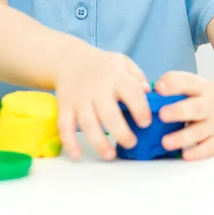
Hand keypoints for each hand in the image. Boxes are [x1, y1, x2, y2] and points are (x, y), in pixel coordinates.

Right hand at [54, 43, 151, 159]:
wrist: (71, 59)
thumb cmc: (103, 65)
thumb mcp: (124, 63)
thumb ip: (138, 77)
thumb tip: (149, 93)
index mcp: (115, 77)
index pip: (131, 92)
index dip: (140, 109)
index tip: (145, 122)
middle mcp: (97, 88)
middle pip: (109, 113)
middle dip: (121, 132)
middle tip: (131, 142)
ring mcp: (79, 99)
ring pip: (88, 123)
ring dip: (99, 142)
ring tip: (110, 154)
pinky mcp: (65, 106)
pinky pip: (64, 126)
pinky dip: (69, 142)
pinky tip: (77, 155)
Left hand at [155, 71, 213, 160]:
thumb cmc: (201, 95)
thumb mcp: (191, 83)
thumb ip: (170, 85)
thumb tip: (144, 90)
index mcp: (199, 87)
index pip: (187, 82)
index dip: (173, 84)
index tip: (158, 88)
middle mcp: (208, 104)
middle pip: (195, 107)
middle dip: (178, 111)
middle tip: (162, 114)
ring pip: (200, 130)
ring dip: (182, 137)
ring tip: (165, 142)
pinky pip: (209, 147)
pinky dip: (197, 152)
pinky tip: (185, 154)